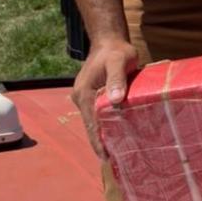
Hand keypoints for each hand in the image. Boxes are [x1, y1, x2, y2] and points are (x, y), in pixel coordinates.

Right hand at [71, 38, 138, 159]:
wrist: (109, 40)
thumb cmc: (116, 50)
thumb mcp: (119, 61)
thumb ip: (117, 79)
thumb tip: (116, 100)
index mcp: (85, 93)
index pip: (91, 123)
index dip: (98, 141)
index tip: (106, 157)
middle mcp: (82, 97)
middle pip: (91, 125)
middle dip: (101, 142)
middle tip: (115, 160)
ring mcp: (86, 97)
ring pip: (94, 120)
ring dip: (103, 134)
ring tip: (116, 151)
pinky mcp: (93, 95)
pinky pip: (97, 113)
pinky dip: (105, 124)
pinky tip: (116, 132)